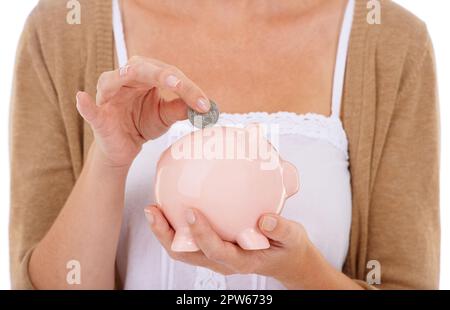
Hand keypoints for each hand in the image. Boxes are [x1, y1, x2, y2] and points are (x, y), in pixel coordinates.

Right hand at [76, 56, 210, 167]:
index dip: (188, 89)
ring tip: (131, 77)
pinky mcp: (98, 116)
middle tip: (179, 85)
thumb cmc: (143, 123)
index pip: (168, 74)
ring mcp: (108, 96)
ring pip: (114, 80)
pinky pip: (91, 109)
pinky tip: (82, 98)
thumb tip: (203, 107)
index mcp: (144, 75)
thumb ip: (180, 109)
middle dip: (164, 76)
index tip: (205, 105)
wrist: (124, 148)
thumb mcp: (166, 116)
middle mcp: (124, 78)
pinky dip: (86, 105)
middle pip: (144, 69)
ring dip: (126, 77)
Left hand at [144, 205, 312, 288]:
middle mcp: (224, 261)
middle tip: (153, 210)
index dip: (201, 234)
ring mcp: (215, 257)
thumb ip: (281, 229)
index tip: (191, 211)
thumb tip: (265, 219)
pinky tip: (172, 204)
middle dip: (166, 235)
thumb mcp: (293, 237)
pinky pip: (188, 240)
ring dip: (164, 231)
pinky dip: (175, 226)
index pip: (216, 250)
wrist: (287, 260)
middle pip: (187, 253)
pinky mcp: (213, 249)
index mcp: (242, 260)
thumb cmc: (288, 247)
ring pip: (183, 249)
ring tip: (152, 208)